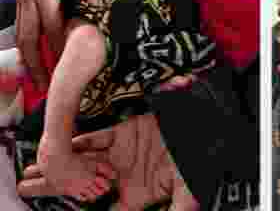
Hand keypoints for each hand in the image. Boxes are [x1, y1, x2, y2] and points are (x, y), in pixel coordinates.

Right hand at [16, 0, 101, 89]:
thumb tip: (99, 3)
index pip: (52, 28)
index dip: (59, 49)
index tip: (68, 69)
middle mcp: (28, 0)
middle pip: (28, 40)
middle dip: (36, 65)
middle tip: (45, 89)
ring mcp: (21, 0)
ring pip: (21, 37)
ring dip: (28, 60)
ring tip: (36, 81)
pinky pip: (20, 28)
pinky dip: (25, 46)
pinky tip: (31, 58)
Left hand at [18, 113, 196, 209]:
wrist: (204, 127)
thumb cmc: (196, 162)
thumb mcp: (186, 194)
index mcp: (135, 196)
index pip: (102, 209)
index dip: (83, 208)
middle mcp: (123, 176)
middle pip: (82, 186)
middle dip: (54, 189)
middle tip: (26, 189)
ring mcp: (122, 153)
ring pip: (83, 162)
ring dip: (59, 165)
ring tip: (32, 172)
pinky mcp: (123, 132)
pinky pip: (96, 139)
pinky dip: (79, 142)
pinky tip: (60, 146)